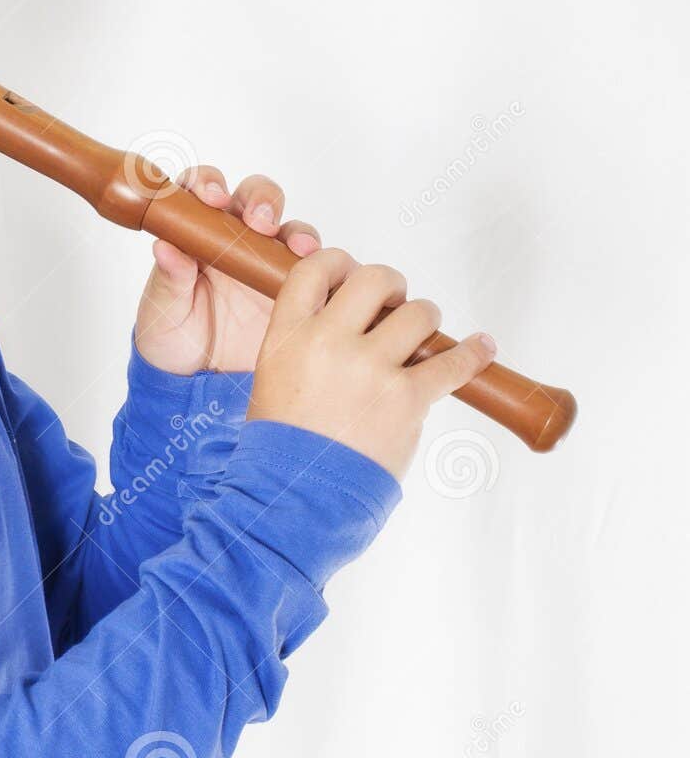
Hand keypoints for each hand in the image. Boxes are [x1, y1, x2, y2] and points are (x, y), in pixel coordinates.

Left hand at [133, 170, 320, 373]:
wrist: (201, 383)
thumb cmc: (173, 339)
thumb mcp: (162, 311)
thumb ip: (168, 279)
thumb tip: (164, 247)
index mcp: (197, 233)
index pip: (204, 191)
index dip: (209, 183)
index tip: (211, 197)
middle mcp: (237, 239)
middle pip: (256, 198)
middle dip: (261, 200)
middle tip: (260, 221)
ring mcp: (269, 262)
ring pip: (291, 229)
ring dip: (297, 231)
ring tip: (297, 248)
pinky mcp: (297, 288)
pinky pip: (319, 270)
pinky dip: (327, 267)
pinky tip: (329, 275)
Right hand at [247, 249, 496, 478]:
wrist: (297, 494)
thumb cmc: (284, 443)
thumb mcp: (274, 376)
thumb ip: (306, 340)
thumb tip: (352, 317)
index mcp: (289, 335)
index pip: (315, 269)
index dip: (339, 263)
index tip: (351, 273)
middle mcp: (329, 342)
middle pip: (375, 279)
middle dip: (392, 287)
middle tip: (393, 304)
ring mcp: (370, 369)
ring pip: (418, 313)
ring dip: (424, 320)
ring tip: (421, 338)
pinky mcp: (406, 398)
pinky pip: (453, 363)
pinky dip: (474, 353)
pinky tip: (483, 347)